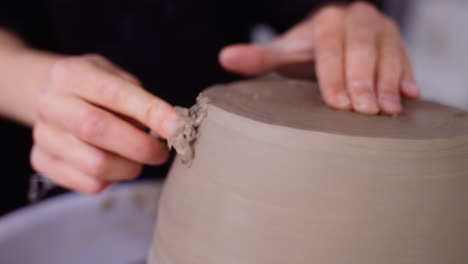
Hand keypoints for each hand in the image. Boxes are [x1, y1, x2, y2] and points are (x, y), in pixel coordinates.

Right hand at [31, 54, 177, 193]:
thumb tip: (172, 127)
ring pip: (95, 164)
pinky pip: (89, 183)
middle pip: (96, 130)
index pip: (114, 93)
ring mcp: (43, 135)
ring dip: (130, 167)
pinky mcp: (43, 162)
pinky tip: (117, 165)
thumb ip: (140, 100)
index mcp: (71, 74)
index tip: (177, 126)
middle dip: (140, 146)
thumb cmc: (96, 89)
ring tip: (140, 158)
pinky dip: (113, 179)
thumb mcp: (116, 78)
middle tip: (162, 152)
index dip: (149, 112)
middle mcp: (50, 103)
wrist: (53, 98)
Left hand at [219, 2, 418, 114]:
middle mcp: (357, 19)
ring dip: (389, 82)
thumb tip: (224, 57)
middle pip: (362, 48)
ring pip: (389, 52)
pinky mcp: (399, 43)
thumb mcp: (284, 53)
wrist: (336, 37)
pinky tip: (411, 97)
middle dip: (364, 80)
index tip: (337, 103)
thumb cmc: (308, 51)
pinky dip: (409, 77)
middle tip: (365, 111)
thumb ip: (259, 57)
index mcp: (326, 22)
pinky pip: (408, 58)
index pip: (330, 47)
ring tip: (389, 110)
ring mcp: (381, 30)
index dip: (334, 75)